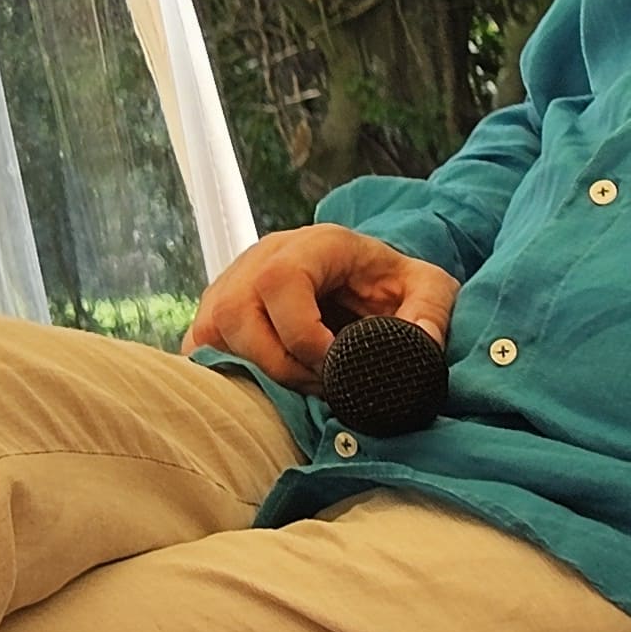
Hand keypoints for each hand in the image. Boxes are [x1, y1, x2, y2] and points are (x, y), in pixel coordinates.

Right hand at [186, 224, 457, 386]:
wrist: (361, 273)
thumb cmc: (391, 282)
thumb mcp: (428, 286)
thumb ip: (431, 312)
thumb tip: (420, 345)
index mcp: (310, 244)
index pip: (280, 283)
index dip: (304, 335)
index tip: (338, 367)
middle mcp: (259, 259)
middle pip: (237, 314)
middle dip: (280, 365)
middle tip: (321, 385)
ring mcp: (228, 286)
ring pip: (213, 335)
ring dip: (256, 372)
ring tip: (300, 385)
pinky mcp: (213, 315)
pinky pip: (199, 349)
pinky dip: (228, 374)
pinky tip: (267, 386)